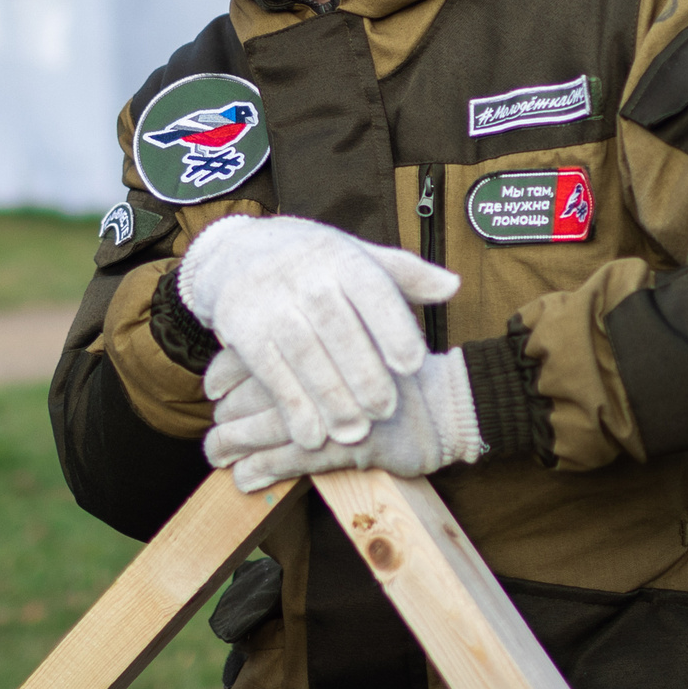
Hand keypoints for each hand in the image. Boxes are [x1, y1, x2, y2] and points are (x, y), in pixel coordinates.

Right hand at [177, 215, 458, 450]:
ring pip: (303, 353)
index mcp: (340, 256)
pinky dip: (291, 405)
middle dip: (362, 373)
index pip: (371, 289)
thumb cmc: (312, 265)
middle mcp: (303, 273)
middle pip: (336, 326)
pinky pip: (268, 370)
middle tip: (384, 411)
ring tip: (353, 431)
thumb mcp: (357, 257)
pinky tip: (311, 435)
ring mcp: (268, 299)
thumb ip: (404, 276)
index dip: (393, 327)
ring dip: (329, 398)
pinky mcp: (240, 326)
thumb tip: (452, 286)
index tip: (413, 365)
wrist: (235, 253)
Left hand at [203, 346, 485, 489]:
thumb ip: (310, 353)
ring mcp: (336, 410)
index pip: (254, 354)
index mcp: (317, 342)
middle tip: (214, 434)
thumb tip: (262, 362)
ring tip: (218, 457)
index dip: (223, 375)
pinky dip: (263, 470)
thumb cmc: (394, 378)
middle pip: (252, 393)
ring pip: (266, 428)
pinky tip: (244, 479)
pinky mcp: (350, 446)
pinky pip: (292, 460)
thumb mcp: (354, 348)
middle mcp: (321, 372)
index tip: (211, 392)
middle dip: (226, 417)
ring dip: (234, 445)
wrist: (447, 403)